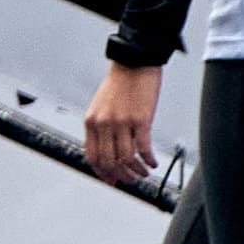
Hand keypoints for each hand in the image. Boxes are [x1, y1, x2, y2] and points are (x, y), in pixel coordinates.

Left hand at [86, 61, 167, 188]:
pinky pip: (143, 148)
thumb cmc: (120, 83)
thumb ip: (101, 127)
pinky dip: (148, 160)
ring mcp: (121, 123)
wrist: (134, 63)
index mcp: (91, 122)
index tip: (111, 179)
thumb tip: (108, 150)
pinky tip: (152, 163)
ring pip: (126, 159)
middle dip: (120, 175)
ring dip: (136, 171)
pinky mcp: (141, 120)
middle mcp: (103, 124)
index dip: (102, 172)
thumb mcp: (100, 106)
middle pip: (109, 161)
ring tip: (143, 173)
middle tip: (130, 180)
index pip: (92, 156)